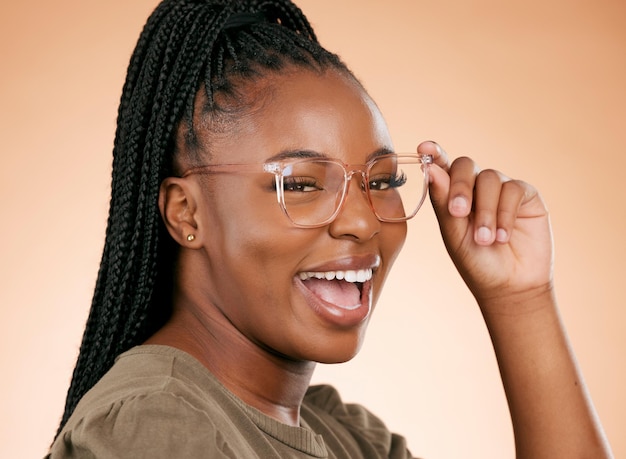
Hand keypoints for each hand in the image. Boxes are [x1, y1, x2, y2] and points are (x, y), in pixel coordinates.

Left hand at [419, 141, 553, 305]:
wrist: (510, 287)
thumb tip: (431, 169)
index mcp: (452, 196)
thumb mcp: (455, 236)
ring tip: (486, 240)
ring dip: (486, 211)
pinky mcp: (526, 195)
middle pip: (464, 166)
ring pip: (489, 178)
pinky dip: (505, 213)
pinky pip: (513, 189)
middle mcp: (476, 188)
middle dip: (460, 187)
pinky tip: (503, 237)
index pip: (442, 168)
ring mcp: (501, 189)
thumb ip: (444, 204)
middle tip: (459, 213)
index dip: (434, 154)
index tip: (424, 147)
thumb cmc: (478, 263)